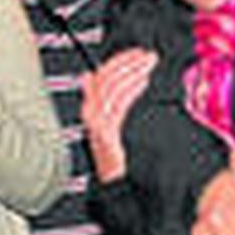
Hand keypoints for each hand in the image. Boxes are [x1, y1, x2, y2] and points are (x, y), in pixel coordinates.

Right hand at [83, 49, 158, 181]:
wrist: (116, 182)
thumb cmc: (114, 154)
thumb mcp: (108, 121)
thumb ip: (100, 98)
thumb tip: (86, 76)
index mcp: (90, 107)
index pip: (101, 74)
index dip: (120, 60)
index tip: (136, 53)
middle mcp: (89, 112)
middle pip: (105, 77)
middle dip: (128, 62)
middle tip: (147, 55)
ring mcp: (95, 122)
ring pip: (111, 87)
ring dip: (132, 71)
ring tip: (148, 64)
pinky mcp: (103, 131)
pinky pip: (117, 103)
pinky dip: (130, 89)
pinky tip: (143, 82)